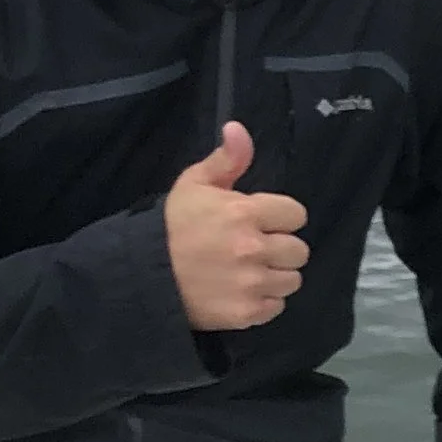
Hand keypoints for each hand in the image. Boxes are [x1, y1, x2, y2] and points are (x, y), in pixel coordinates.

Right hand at [165, 124, 306, 330]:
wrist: (142, 275)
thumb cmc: (171, 226)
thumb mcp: (193, 184)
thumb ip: (225, 159)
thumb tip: (239, 128)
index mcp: (245, 212)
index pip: (296, 215)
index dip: (281, 218)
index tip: (263, 221)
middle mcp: (254, 248)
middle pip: (299, 250)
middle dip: (281, 247)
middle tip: (256, 248)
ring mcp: (251, 283)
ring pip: (292, 280)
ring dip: (276, 275)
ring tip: (251, 271)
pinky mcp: (246, 313)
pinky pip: (276, 307)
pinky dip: (265, 302)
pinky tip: (244, 292)